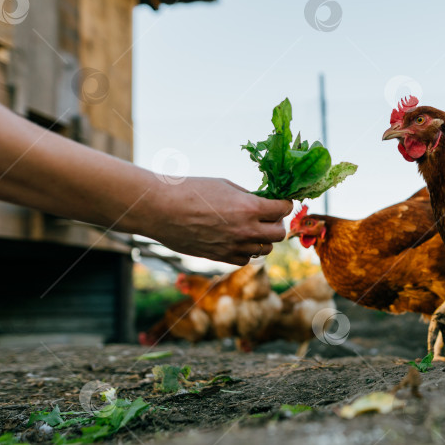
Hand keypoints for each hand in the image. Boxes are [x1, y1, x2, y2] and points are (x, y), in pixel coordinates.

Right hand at [137, 177, 293, 264]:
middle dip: (278, 223)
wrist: (160, 209)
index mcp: (249, 208)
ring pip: (265, 249)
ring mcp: (234, 246)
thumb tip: (264, 202)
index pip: (283, 209)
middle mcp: (246, 230)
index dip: (284, 204)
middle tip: (269, 216)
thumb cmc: (190, 190)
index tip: (281, 202)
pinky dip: (246, 250)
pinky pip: (245, 259)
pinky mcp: (221, 257)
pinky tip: (237, 239)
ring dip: (263, 239)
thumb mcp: (225, 185)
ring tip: (252, 228)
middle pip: (279, 234)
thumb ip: (248, 196)